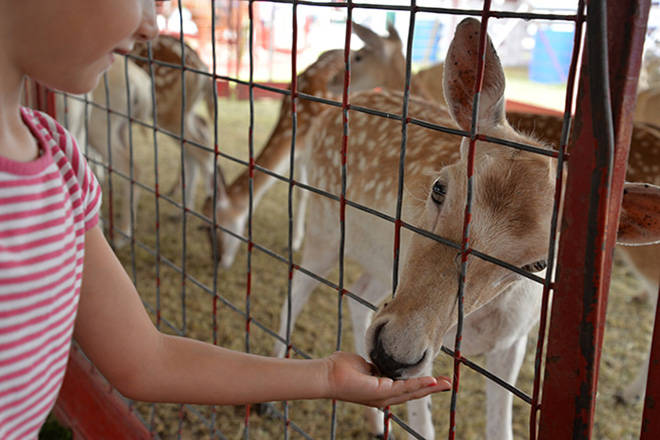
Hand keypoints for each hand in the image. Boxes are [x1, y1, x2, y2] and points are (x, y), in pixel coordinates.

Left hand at [324, 351, 450, 406]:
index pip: (406, 388)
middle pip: (413, 394)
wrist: (327, 374)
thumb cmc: (340, 368)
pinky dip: (418, 385)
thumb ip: (375, 365)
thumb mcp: (364, 365)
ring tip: (445, 384)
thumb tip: (380, 362)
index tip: (435, 378)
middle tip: (448, 384)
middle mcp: (384, 396)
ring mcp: (383, 396)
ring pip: (412, 392)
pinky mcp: (380, 392)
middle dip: (432, 389)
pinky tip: (431, 381)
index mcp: (381, 389)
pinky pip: (403, 388)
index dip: (421, 384)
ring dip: (429, 388)